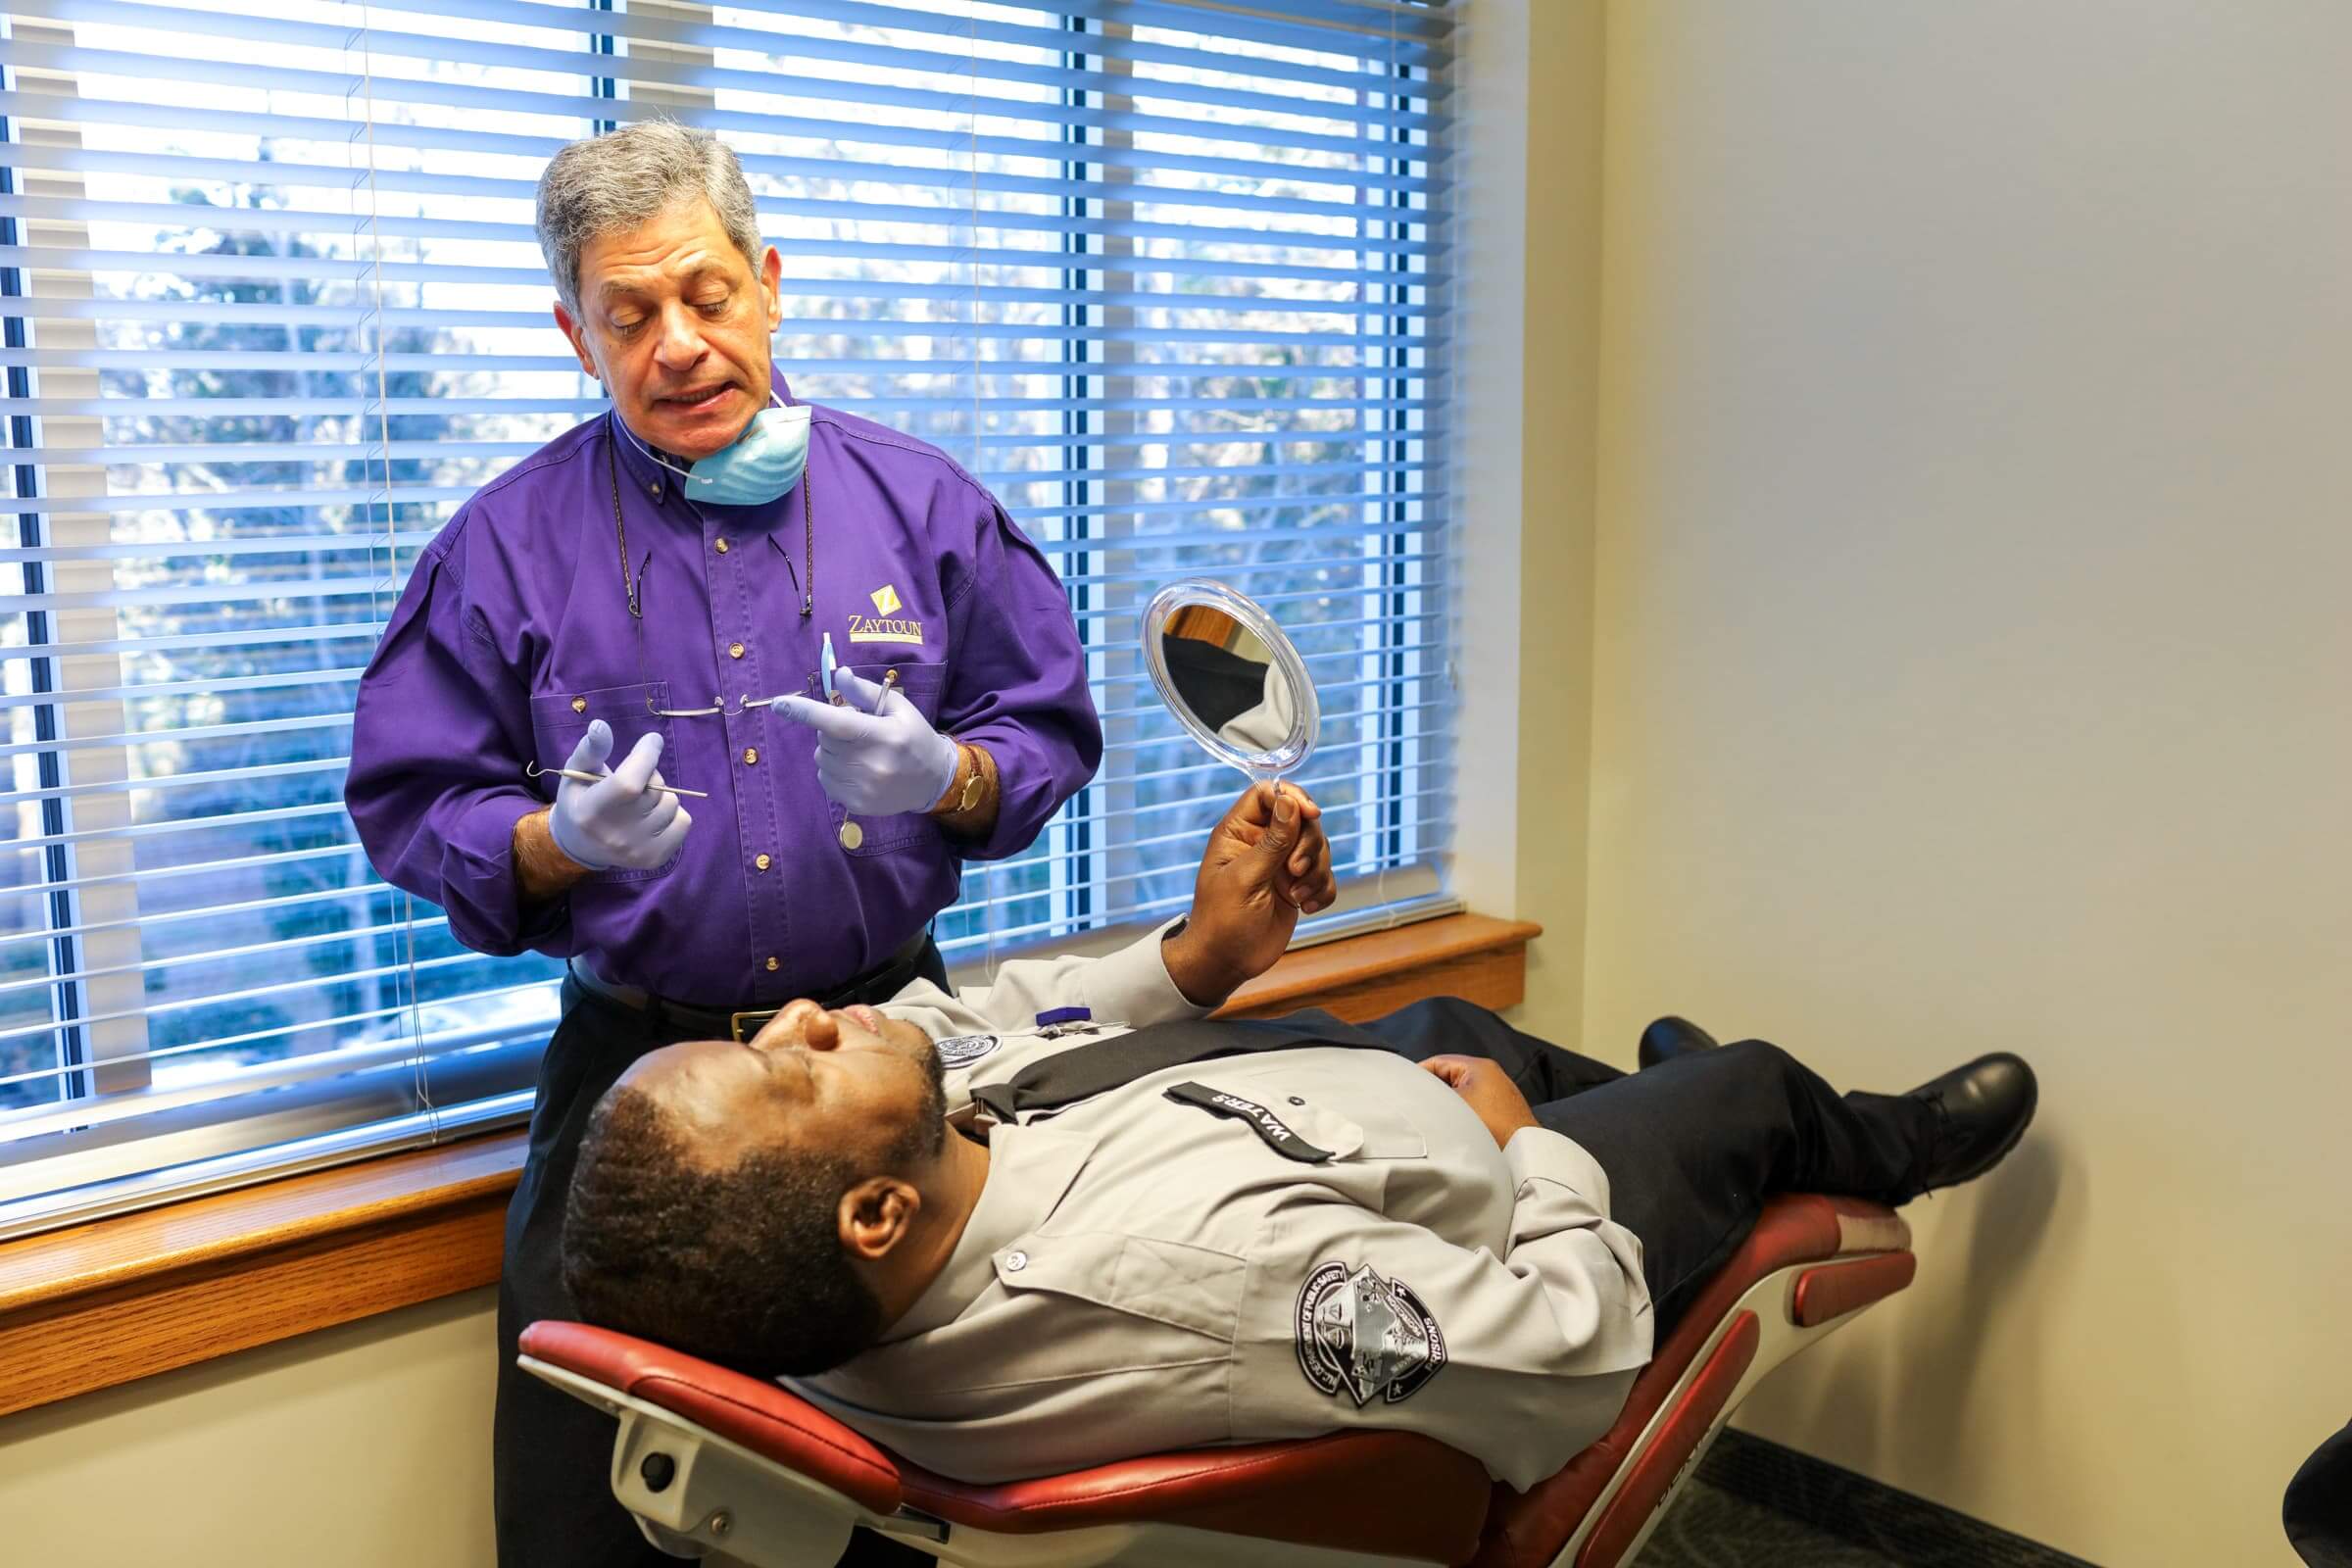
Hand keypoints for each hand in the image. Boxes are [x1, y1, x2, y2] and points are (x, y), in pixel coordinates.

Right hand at [546, 720, 691, 871]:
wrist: (580, 845)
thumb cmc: (581, 799)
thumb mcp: (577, 771)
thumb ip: (591, 749)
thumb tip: (600, 725)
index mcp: (591, 812)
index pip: (629, 783)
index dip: (646, 756)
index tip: (652, 740)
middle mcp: (615, 836)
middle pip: (655, 789)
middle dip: (650, 774)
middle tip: (634, 779)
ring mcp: (637, 851)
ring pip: (673, 804)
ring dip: (662, 795)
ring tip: (640, 801)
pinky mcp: (656, 859)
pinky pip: (685, 822)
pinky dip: (674, 813)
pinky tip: (652, 816)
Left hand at [775, 670, 959, 816]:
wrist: (933, 780)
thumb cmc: (914, 736)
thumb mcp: (898, 707)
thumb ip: (866, 692)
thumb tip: (840, 675)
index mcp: (882, 735)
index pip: (837, 722)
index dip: (805, 712)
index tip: (779, 704)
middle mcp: (871, 764)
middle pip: (825, 739)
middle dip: (833, 730)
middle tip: (857, 732)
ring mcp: (862, 788)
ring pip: (822, 759)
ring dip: (833, 751)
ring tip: (859, 752)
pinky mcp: (855, 804)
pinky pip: (825, 780)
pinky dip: (834, 771)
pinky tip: (857, 770)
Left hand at [1162, 782, 1339, 1006]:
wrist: (1226, 962)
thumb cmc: (1222, 921)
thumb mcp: (1245, 879)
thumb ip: (1271, 841)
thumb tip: (1289, 801)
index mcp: (1239, 833)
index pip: (1268, 794)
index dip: (1292, 797)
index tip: (1311, 814)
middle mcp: (1262, 843)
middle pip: (1302, 819)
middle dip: (1308, 845)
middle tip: (1294, 872)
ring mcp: (1281, 864)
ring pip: (1318, 848)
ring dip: (1317, 871)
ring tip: (1298, 896)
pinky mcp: (1297, 886)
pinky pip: (1324, 876)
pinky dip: (1323, 890)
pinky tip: (1308, 907)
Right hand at [1419, 1055, 1539, 1148]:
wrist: (1522, 1155)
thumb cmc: (1488, 1125)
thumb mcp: (1452, 1106)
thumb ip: (1428, 1095)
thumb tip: (1412, 1096)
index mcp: (1478, 1065)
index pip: (1436, 1062)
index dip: (1416, 1075)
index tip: (1401, 1091)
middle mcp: (1491, 1075)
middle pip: (1448, 1077)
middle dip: (1431, 1091)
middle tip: (1413, 1107)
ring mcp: (1498, 1094)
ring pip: (1460, 1094)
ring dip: (1446, 1105)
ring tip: (1430, 1119)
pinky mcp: (1502, 1112)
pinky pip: (1473, 1106)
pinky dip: (1460, 1114)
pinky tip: (1451, 1128)